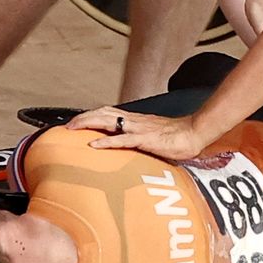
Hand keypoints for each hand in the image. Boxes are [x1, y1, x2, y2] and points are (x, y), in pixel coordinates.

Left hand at [65, 107, 204, 159]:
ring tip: (72, 129)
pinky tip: (94, 144)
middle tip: (67, 125)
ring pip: (108, 121)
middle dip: (83, 118)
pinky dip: (107, 141)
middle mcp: (135, 120)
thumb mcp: (154, 137)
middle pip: (103, 113)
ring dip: (88, 124)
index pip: (108, 113)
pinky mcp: (146, 139)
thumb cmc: (178, 137)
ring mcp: (139, 129)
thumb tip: (130, 149)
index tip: (76, 122)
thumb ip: (141, 140)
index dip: (91, 115)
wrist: (195, 132)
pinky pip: (123, 139)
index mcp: (136, 120)